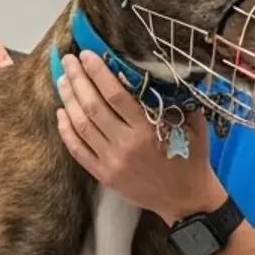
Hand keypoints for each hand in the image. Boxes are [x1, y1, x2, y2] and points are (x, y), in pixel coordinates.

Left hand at [54, 51, 223, 224]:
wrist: (186, 200)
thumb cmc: (191, 159)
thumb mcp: (193, 125)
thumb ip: (177, 99)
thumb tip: (162, 70)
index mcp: (147, 130)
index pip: (115, 95)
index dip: (98, 73)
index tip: (87, 55)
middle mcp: (126, 145)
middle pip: (92, 106)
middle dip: (78, 80)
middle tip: (68, 60)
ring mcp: (111, 162)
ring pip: (81, 126)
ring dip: (69, 100)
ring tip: (63, 80)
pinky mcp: (104, 176)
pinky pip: (78, 150)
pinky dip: (66, 130)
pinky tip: (61, 113)